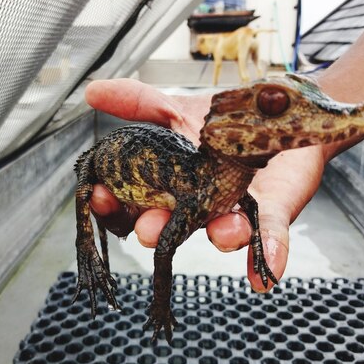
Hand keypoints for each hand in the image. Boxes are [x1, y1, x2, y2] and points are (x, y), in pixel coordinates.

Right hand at [85, 79, 325, 290]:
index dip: (113, 205)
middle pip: (171, 226)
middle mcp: (195, 206)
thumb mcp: (176, 108)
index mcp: (167, 186)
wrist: (274, 115)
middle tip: (149, 227)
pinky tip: (267, 272)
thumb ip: (137, 103)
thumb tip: (90, 91)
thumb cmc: (221, 123)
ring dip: (221, 236)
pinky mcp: (272, 211)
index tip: (100, 196)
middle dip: (158, 229)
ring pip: (222, 233)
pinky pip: (270, 236)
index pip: (131, 204)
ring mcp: (234, 211)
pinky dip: (270, 253)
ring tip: (224, 231)